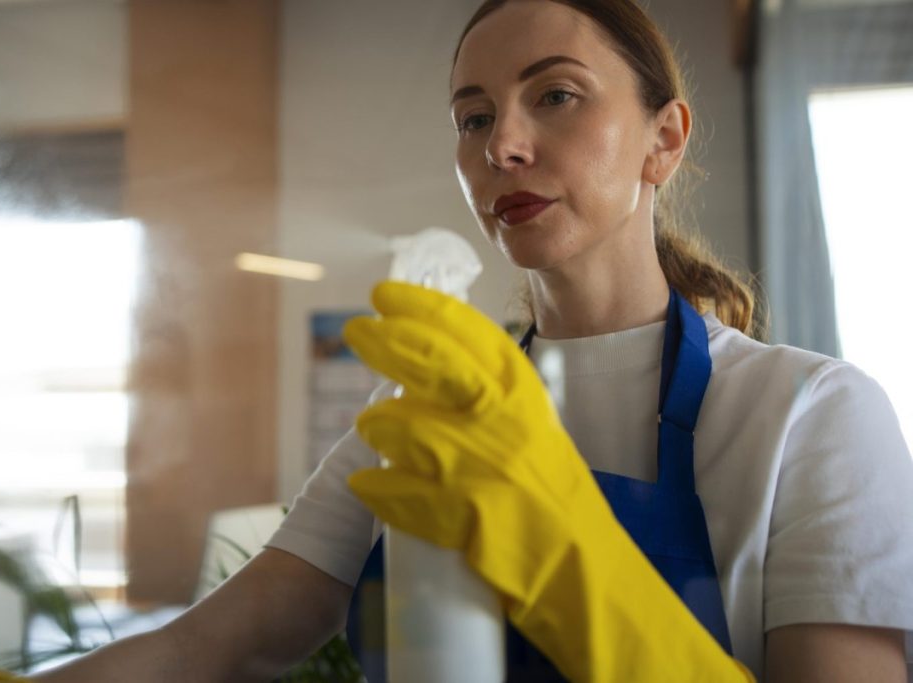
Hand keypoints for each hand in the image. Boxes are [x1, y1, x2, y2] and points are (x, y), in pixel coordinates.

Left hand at [343, 281, 751, 681]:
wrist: (581, 563)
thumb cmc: (552, 492)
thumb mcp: (533, 425)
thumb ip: (490, 394)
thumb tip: (429, 360)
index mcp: (524, 394)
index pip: (468, 332)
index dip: (420, 307)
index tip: (383, 294)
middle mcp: (505, 420)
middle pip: (432, 363)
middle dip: (385, 341)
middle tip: (355, 331)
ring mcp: (482, 465)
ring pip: (402, 426)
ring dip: (377, 425)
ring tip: (371, 429)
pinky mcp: (463, 513)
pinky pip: (395, 489)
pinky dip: (376, 486)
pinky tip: (367, 482)